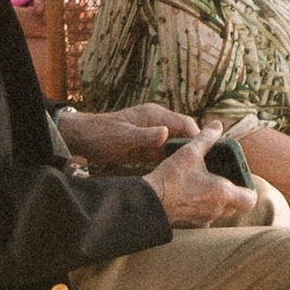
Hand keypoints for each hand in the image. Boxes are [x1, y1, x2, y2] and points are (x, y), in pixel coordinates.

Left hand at [60, 101, 200, 171]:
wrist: (81, 139)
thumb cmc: (101, 134)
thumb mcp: (122, 137)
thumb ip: (144, 136)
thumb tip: (166, 133)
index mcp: (155, 115)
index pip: (184, 123)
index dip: (197, 135)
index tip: (207, 150)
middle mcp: (157, 123)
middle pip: (184, 134)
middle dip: (195, 146)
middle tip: (208, 165)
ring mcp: (152, 135)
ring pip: (176, 145)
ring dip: (185, 155)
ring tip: (198, 171)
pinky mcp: (146, 147)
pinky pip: (165, 153)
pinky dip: (172, 161)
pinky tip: (179, 174)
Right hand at [147, 135, 256, 227]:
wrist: (147, 202)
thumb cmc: (171, 178)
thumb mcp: (190, 152)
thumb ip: (207, 137)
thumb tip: (218, 125)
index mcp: (222, 193)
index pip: (250, 200)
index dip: (249, 189)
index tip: (240, 178)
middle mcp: (215, 210)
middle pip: (235, 205)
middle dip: (232, 192)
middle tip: (222, 177)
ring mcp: (203, 220)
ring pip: (219, 211)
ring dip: (217, 200)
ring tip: (205, 184)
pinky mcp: (190, 225)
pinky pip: (204, 217)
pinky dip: (202, 207)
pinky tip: (191, 195)